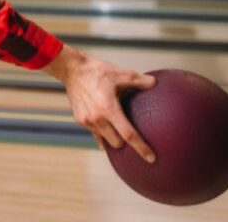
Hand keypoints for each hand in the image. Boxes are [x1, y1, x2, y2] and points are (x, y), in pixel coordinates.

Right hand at [44, 45, 156, 161]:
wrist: (72, 69)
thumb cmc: (97, 71)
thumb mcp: (121, 73)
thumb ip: (140, 81)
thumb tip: (155, 84)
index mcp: (108, 109)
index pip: (128, 135)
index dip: (141, 147)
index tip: (151, 158)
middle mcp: (96, 118)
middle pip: (116, 143)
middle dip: (125, 143)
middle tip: (133, 138)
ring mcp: (86, 120)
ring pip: (105, 140)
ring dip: (113, 139)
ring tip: (120, 134)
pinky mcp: (80, 119)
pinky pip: (94, 133)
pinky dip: (102, 135)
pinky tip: (107, 133)